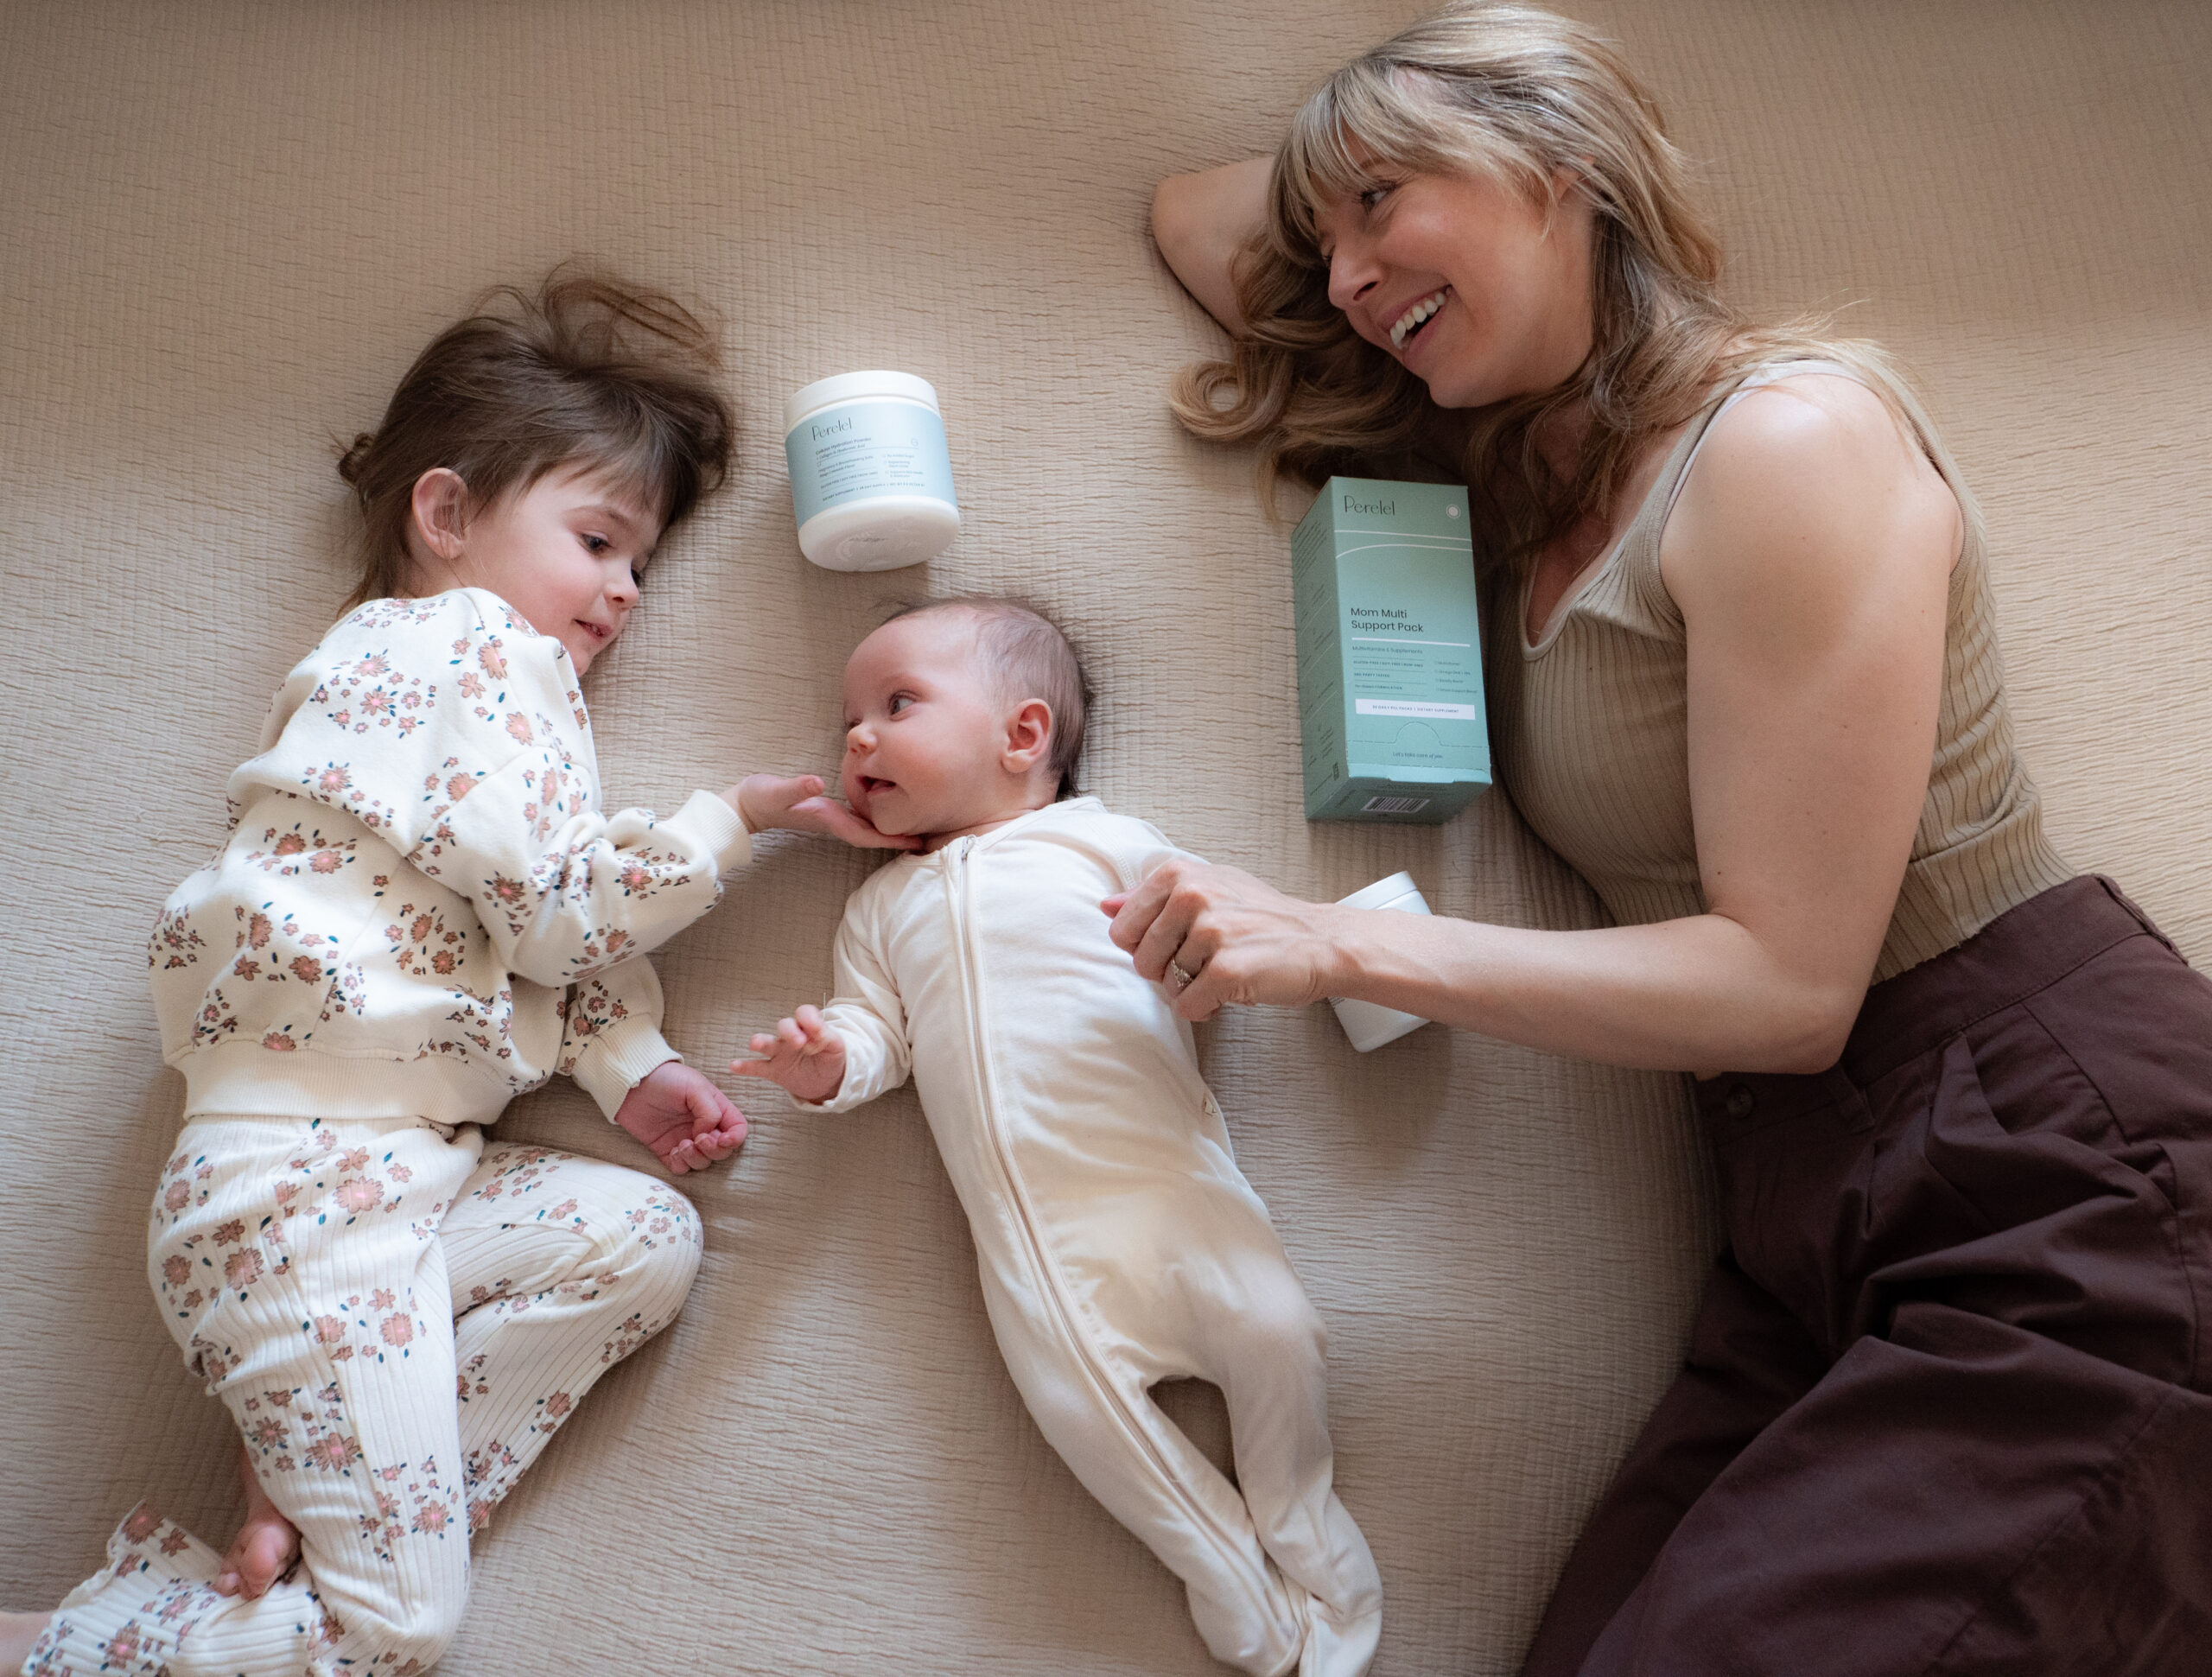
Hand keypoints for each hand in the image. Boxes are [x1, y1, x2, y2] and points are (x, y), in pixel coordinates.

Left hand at [614, 1061, 748, 1173]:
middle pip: (723, 1151)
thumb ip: (710, 1111)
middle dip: (714, 1150)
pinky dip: (680, 1165)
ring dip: (696, 1158)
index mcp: (716, 1109)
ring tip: (681, 1145)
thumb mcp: (695, 1087)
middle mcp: (704, 1127)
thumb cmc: (666, 1079)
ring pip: (703, 1162)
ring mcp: (686, 1140)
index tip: (723, 1139)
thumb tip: (708, 1133)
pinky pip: (681, 1168)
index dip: (735, 1139)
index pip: (738, 1130)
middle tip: (698, 1139)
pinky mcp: (666, 1150)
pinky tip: (671, 1152)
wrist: (632, 1085)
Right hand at [727, 773, 920, 850]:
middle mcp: (833, 821)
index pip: (866, 834)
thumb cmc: (761, 798)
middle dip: (900, 837)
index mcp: (828, 818)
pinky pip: (858, 818)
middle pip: (873, 834)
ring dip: (891, 828)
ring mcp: (830, 818)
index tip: (916, 842)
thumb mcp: (778, 791)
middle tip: (930, 836)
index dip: (892, 839)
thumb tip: (816, 784)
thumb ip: (797, 787)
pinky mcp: (826, 810)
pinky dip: (877, 817)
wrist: (745, 804)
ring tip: (918, 823)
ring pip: (868, 827)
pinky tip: (890, 809)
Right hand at [730, 1005, 846, 1104]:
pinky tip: (734, 1066)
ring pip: (768, 1043)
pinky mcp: (774, 1070)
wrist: (827, 1082)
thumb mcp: (837, 1047)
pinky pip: (757, 1067)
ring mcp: (780, 1053)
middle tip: (799, 1043)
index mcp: (808, 1027)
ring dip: (761, 1041)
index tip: (818, 1034)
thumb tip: (817, 1032)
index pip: (805, 1014)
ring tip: (755, 1043)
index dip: (810, 1020)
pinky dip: (746, 1066)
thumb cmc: (831, 1058)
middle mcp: (791, 1036)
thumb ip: (828, 1036)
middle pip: (785, 1025)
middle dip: (790, 1031)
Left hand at [1102, 859, 1340, 1020]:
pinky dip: (1204, 1008)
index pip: (1123, 928)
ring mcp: (1210, 932)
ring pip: (1166, 985)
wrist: (1320, 941)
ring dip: (1192, 989)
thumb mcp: (1209, 888)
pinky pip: (1187, 1005)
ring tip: (1223, 972)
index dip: (1147, 947)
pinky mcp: (1226, 969)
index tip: (1178, 944)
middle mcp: (1192, 896)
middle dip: (1169, 972)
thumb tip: (1106, 906)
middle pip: (1141, 960)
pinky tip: (1228, 993)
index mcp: (1180, 875)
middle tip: (1206, 961)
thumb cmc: (1263, 917)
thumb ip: (1152, 897)